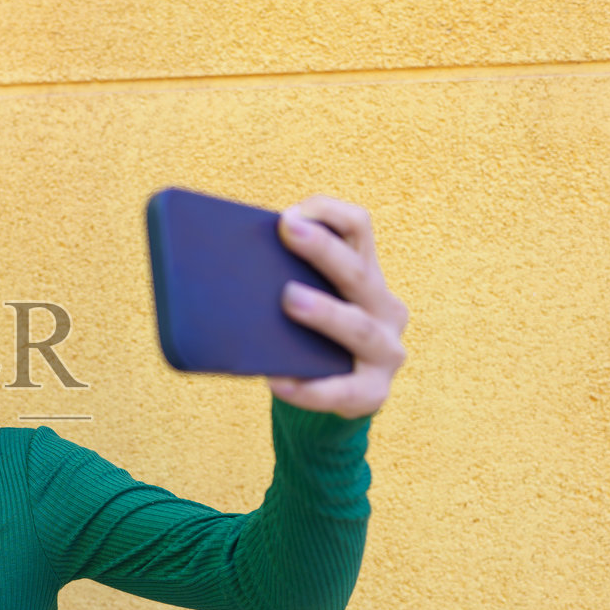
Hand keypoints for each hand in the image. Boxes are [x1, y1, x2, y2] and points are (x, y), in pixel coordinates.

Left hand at [267, 197, 407, 418]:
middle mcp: (385, 309)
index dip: (329, 214)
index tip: (289, 213)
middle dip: (323, 249)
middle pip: (358, 273)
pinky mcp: (373, 393)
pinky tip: (278, 380)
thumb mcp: (307, 302)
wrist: (330, 396)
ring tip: (290, 299)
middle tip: (288, 230)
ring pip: (358, 327)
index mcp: (367, 277)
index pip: (359, 228)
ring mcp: (386, 352)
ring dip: (325, 311)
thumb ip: (285, 279)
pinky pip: (341, 390)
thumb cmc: (309, 339)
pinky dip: (309, 387)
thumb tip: (223, 260)